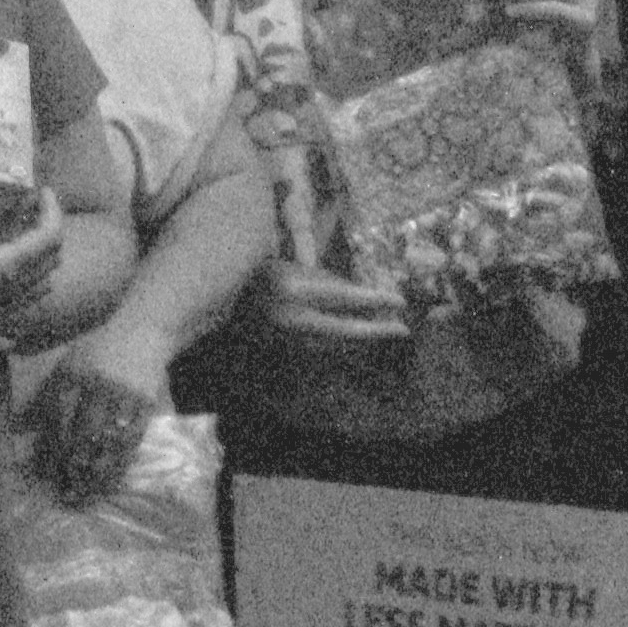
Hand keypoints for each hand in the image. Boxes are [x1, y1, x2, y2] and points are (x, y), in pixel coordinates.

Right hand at [0, 193, 58, 346]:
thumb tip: (4, 206)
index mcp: (4, 269)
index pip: (49, 237)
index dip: (52, 210)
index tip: (44, 191)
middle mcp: (10, 294)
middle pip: (50, 260)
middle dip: (49, 230)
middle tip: (34, 210)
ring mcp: (1, 313)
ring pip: (42, 283)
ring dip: (41, 257)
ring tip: (26, 236)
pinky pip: (25, 303)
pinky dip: (30, 283)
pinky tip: (13, 274)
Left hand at [20, 358, 157, 504]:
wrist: (142, 328)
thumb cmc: (97, 350)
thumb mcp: (66, 364)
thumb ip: (44, 395)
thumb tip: (15, 428)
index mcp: (71, 373)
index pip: (56, 417)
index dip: (51, 448)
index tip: (47, 473)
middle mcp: (96, 384)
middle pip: (81, 433)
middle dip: (72, 466)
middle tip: (65, 493)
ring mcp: (123, 394)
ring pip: (107, 441)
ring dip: (96, 472)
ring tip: (87, 495)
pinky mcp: (145, 403)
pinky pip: (131, 440)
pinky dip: (120, 463)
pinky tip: (112, 479)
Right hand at [257, 256, 415, 345]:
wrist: (224, 303)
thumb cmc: (260, 276)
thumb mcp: (294, 269)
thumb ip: (328, 283)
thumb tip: (366, 296)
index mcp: (295, 292)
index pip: (344, 297)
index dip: (375, 299)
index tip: (400, 302)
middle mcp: (293, 321)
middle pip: (345, 330)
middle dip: (376, 330)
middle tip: (403, 329)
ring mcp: (287, 343)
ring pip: (337, 346)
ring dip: (361, 340)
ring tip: (382, 332)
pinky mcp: (285, 357)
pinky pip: (321, 353)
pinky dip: (341, 347)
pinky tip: (355, 342)